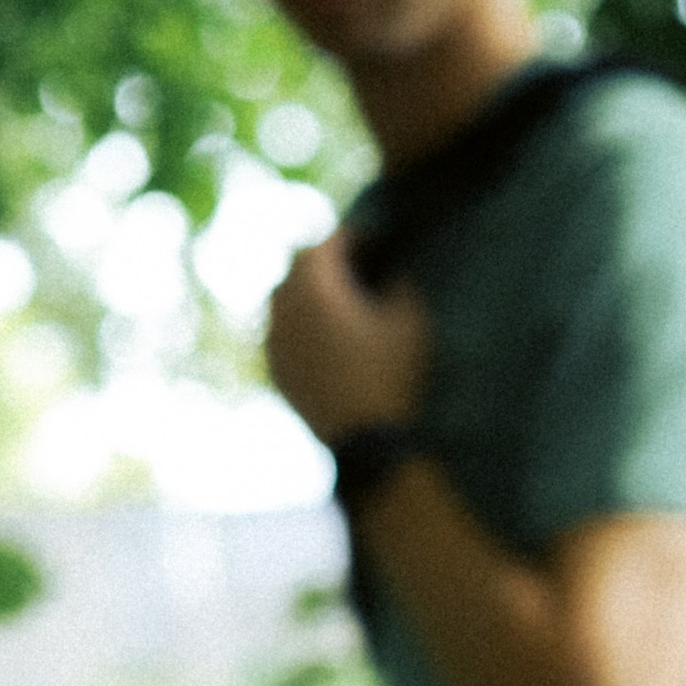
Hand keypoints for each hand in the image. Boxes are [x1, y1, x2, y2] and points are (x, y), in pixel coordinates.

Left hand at [267, 238, 430, 444]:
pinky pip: (282, 335)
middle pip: (299, 269)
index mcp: (314, 288)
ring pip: (283, 302)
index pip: (327, 245)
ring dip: (307, 294)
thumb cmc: (394, 378)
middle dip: (326, 263)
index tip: (375, 241)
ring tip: (336, 302)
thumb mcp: (410, 321)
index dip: (353, 238)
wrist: (372, 447)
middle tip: (355, 268)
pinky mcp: (277, 373)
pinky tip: (323, 337)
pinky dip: (299, 326)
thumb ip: (399, 283)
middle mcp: (284, 310)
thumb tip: (392, 271)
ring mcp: (275, 344)